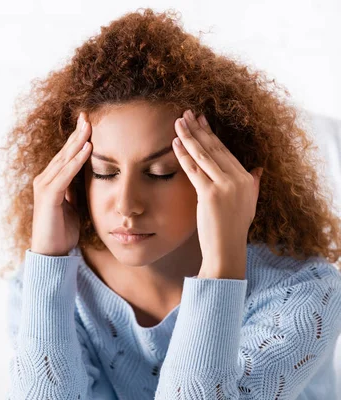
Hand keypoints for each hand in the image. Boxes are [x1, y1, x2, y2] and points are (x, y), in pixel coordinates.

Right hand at [31, 111, 92, 255]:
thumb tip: (86, 178)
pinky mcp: (48, 197)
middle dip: (78, 133)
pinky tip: (87, 150)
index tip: (90, 123)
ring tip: (90, 127)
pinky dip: (76, 162)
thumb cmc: (62, 231)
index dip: (78, 139)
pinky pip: (64, 175)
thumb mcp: (74, 206)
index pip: (67, 155)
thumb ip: (76, 191)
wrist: (51, 253)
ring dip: (78, 142)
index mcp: (53, 181)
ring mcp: (45, 186)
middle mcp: (46, 179)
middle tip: (89, 115)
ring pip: (64, 160)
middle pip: (65, 152)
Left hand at [172, 110, 262, 278]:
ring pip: (203, 155)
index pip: (225, 152)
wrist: (226, 251)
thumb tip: (258, 170)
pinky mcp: (210, 194)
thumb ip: (253, 185)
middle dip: (199, 129)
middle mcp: (238, 179)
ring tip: (178, 122)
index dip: (211, 136)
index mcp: (246, 180)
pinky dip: (183, 155)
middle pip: (214, 149)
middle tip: (187, 113)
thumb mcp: (248, 205)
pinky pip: (194, 169)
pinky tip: (175, 143)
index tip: (201, 122)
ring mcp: (225, 186)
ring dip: (189, 136)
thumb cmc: (233, 232)